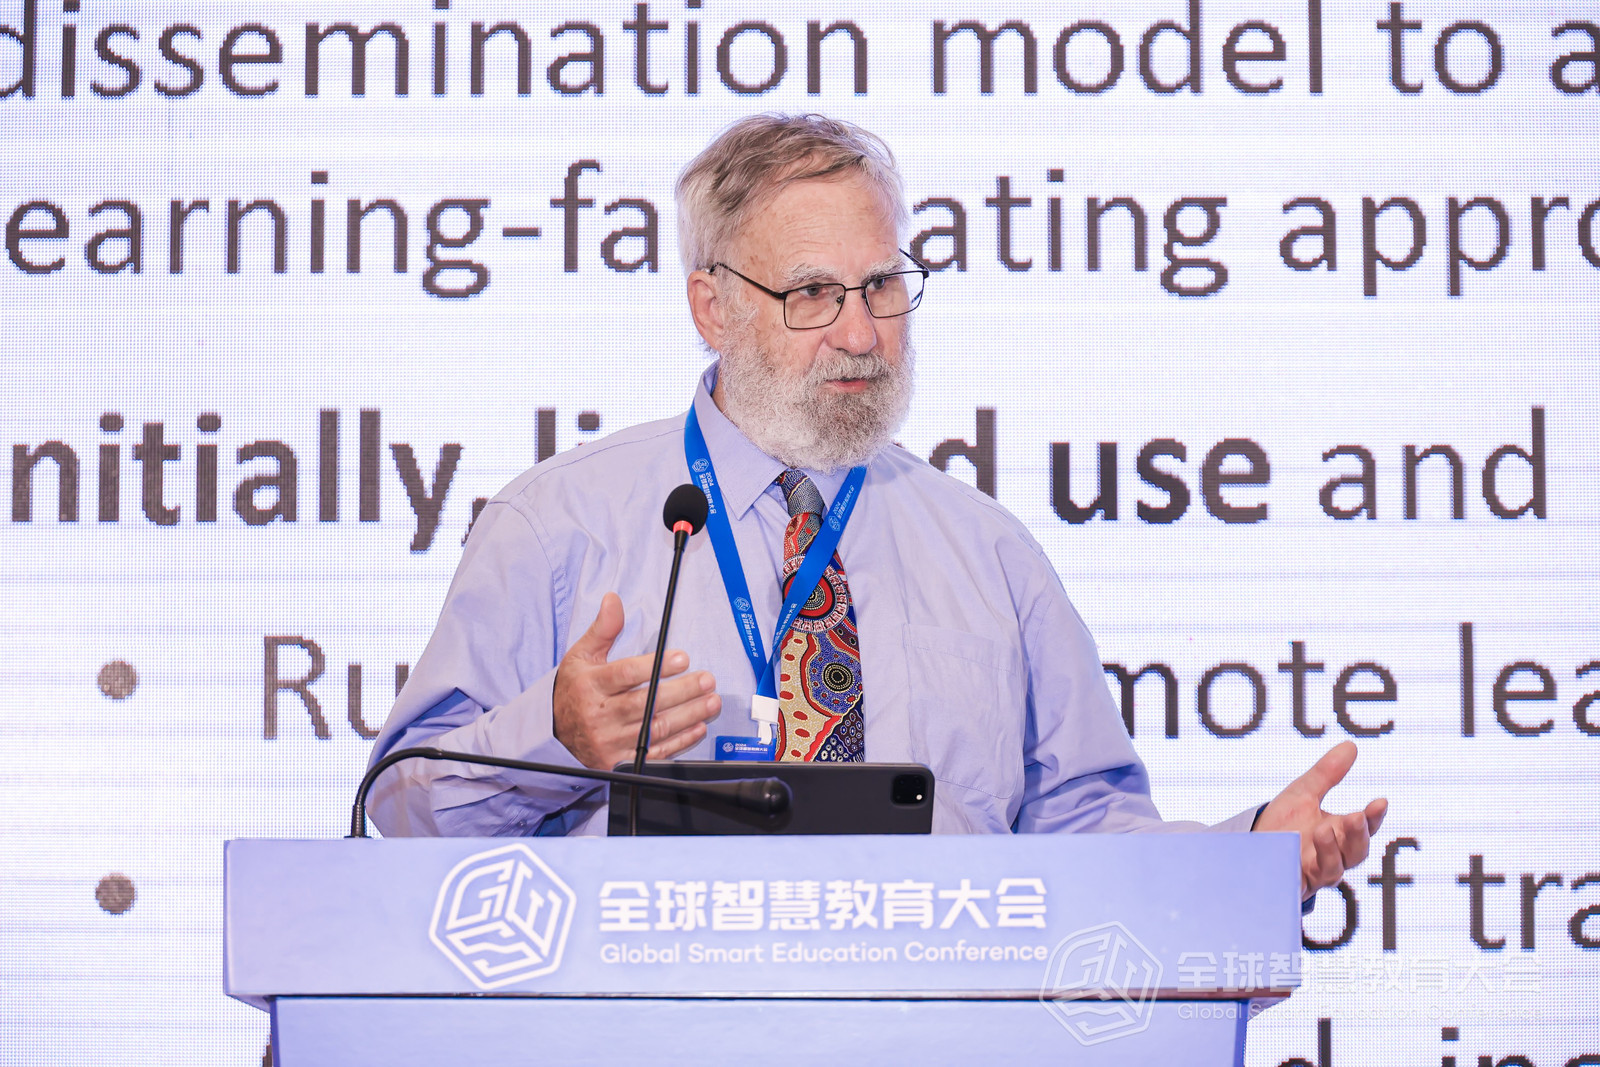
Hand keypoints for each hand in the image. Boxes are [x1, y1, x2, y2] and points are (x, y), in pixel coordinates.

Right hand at [552, 592, 721, 769]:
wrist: (554, 732)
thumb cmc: (574, 690)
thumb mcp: (581, 655)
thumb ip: (603, 629)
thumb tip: (613, 599)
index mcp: (591, 686)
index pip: (626, 675)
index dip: (656, 667)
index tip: (682, 658)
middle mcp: (599, 715)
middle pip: (646, 704)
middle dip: (682, 691)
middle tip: (707, 679)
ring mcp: (609, 742)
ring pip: (654, 729)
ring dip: (688, 715)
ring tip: (711, 700)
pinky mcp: (618, 762)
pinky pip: (654, 754)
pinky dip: (679, 742)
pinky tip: (698, 727)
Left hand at [1254, 740, 1388, 899]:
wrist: (1249, 850)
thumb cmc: (1281, 824)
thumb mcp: (1303, 795)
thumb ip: (1327, 774)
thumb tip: (1351, 745)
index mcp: (1338, 834)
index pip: (1364, 828)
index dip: (1373, 817)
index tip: (1380, 801)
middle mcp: (1331, 856)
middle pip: (1355, 852)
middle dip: (1358, 835)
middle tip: (1356, 816)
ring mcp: (1312, 873)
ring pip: (1334, 869)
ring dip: (1331, 850)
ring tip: (1323, 829)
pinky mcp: (1292, 884)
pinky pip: (1302, 881)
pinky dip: (1302, 867)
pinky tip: (1295, 853)